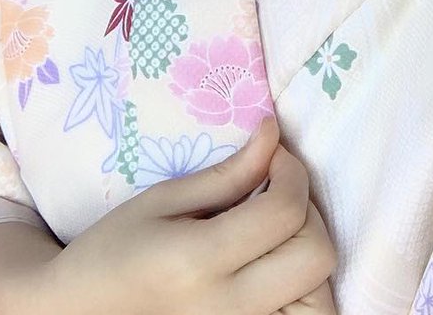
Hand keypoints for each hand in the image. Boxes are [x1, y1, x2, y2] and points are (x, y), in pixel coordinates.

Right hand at [33, 117, 336, 314]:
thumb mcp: (162, 203)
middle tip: (278, 194)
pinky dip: (303, 297)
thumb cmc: (112, 253)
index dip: (292, 172)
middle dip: (309, 212)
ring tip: (279, 237)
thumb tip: (274, 134)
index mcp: (199, 261)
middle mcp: (227, 308)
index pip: (284, 212)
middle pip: (315, 257)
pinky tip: (277, 272)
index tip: (274, 157)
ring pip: (320, 304)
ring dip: (310, 260)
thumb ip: (226, 174)